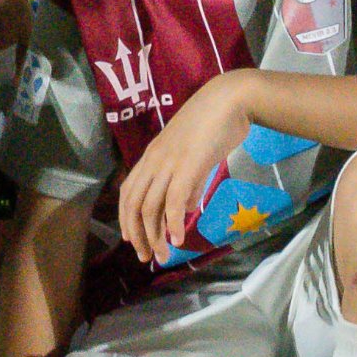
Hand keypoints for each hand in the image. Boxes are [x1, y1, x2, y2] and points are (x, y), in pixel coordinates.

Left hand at [114, 71, 253, 267]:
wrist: (230, 99)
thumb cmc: (215, 123)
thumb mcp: (195, 155)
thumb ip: (188, 181)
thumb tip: (186, 207)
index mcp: (152, 155)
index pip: (128, 192)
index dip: (127, 218)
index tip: (134, 240)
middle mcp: (154, 160)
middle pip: (134, 204)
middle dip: (138, 235)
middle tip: (147, 258)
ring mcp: (168, 162)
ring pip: (150, 207)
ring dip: (154, 236)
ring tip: (163, 255)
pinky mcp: (187, 166)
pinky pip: (173, 201)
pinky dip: (172, 224)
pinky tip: (178, 240)